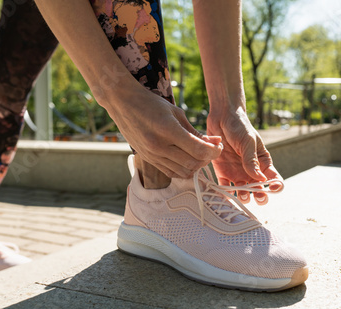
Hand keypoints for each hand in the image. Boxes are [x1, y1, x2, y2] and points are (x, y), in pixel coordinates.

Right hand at [106, 86, 222, 178]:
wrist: (123, 103)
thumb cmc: (152, 104)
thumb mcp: (177, 113)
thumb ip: (195, 131)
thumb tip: (215, 142)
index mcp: (168, 130)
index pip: (199, 150)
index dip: (213, 151)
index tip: (218, 146)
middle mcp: (159, 146)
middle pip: (193, 164)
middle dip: (207, 159)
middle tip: (211, 149)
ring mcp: (152, 155)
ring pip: (183, 172)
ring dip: (195, 166)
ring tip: (199, 154)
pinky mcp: (148, 160)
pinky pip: (171, 173)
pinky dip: (183, 169)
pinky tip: (186, 158)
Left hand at [207, 106, 282, 204]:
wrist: (221, 118)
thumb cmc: (239, 126)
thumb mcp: (248, 141)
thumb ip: (251, 160)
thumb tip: (260, 179)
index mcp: (262, 162)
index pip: (273, 178)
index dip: (275, 187)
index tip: (272, 188)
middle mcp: (251, 170)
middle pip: (258, 189)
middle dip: (259, 196)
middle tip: (256, 195)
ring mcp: (237, 173)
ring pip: (242, 191)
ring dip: (243, 196)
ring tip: (241, 194)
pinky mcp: (222, 172)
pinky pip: (224, 187)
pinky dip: (226, 193)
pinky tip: (227, 194)